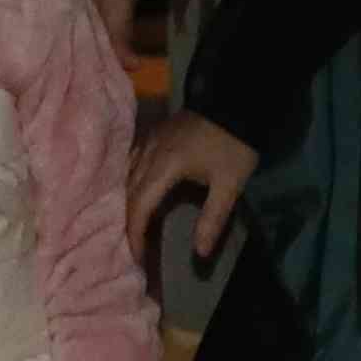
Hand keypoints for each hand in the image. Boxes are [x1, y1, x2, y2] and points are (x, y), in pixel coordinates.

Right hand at [126, 110, 256, 269]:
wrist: (235, 102)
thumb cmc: (233, 145)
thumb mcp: (229, 185)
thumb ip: (213, 219)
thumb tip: (200, 253)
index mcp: (164, 166)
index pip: (140, 207)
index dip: (135, 234)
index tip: (136, 258)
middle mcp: (148, 153)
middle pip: (127, 193)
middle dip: (127, 223)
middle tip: (131, 247)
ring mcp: (148, 141)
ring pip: (125, 176)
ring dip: (124, 202)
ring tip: (129, 224)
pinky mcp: (152, 135)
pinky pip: (130, 162)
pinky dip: (128, 182)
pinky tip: (133, 192)